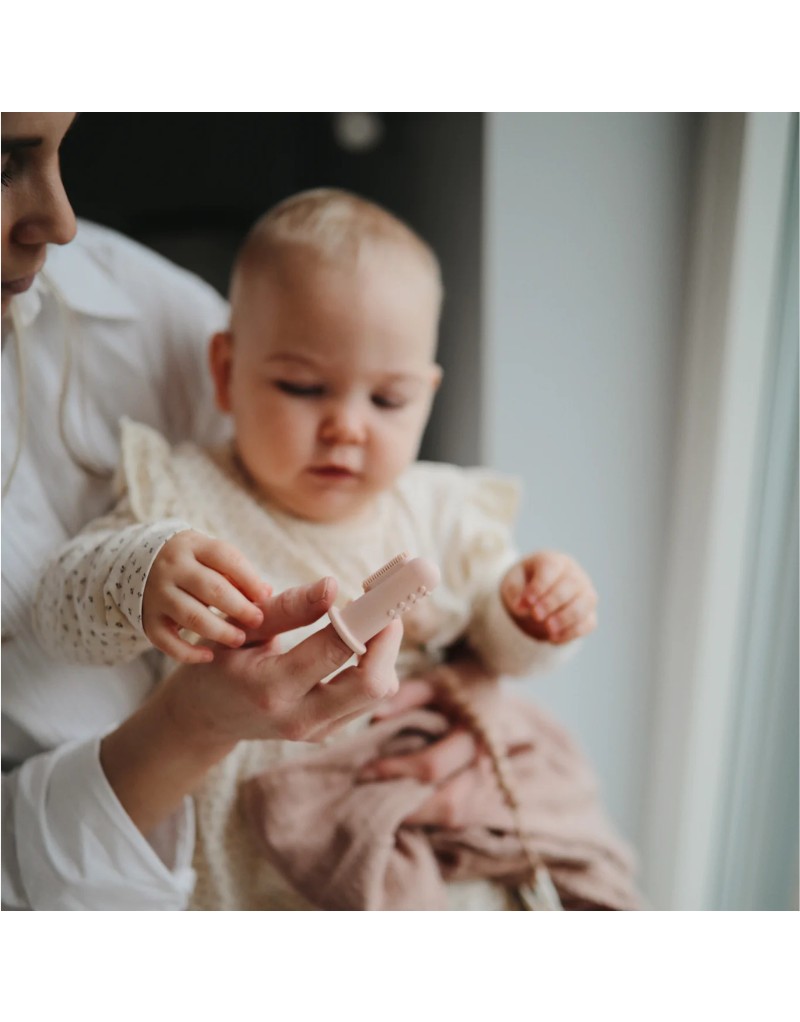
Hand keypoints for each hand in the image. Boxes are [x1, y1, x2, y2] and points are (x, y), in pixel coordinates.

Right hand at [142, 529, 270, 662]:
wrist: (140, 563)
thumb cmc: (192, 563)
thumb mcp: (210, 557)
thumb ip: (236, 573)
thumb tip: (265, 594)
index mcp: (192, 546)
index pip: (225, 558)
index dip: (249, 579)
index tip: (265, 597)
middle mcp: (171, 568)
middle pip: (211, 589)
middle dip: (239, 608)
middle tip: (258, 621)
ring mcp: (156, 594)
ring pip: (191, 616)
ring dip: (219, 631)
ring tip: (240, 640)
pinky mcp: (147, 619)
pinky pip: (166, 641)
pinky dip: (188, 653)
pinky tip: (209, 656)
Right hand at [160, 575, 402, 750]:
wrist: (206, 717)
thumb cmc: (221, 662)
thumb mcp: (241, 628)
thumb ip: (287, 607)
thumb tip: (333, 585)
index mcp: (271, 687)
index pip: (336, 649)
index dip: (366, 617)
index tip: (381, 592)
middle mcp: (299, 717)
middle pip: (373, 684)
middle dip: (388, 639)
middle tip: (380, 606)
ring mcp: (317, 732)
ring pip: (380, 691)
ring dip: (384, 652)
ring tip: (364, 621)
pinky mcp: (328, 732)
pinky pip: (369, 698)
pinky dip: (374, 666)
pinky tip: (355, 644)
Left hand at [358, 654, 501, 826]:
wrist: (489, 689)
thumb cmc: (456, 684)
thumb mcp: (433, 681)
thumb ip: (407, 695)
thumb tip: (375, 717)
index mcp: (476, 733)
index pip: (432, 765)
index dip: (395, 771)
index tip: (364, 770)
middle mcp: (487, 764)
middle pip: (449, 803)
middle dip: (406, 805)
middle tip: (369, 796)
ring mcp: (489, 783)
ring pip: (454, 816)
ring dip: (417, 815)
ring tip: (383, 804)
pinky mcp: (484, 795)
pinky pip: (457, 817)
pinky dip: (429, 816)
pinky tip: (403, 806)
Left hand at [500, 550, 597, 644]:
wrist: (534, 598)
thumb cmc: (523, 585)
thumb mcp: (512, 584)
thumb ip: (514, 592)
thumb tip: (522, 608)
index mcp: (553, 561)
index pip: (551, 567)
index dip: (540, 586)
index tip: (527, 602)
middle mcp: (574, 574)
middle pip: (572, 584)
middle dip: (553, 602)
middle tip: (536, 615)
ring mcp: (584, 593)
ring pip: (586, 602)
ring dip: (567, 618)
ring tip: (548, 629)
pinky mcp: (588, 614)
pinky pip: (588, 623)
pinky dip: (572, 633)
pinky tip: (553, 639)